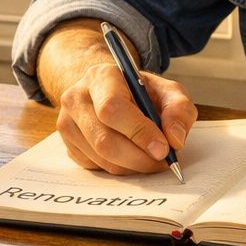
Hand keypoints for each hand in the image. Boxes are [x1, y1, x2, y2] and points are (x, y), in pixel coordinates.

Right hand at [51, 58, 197, 176]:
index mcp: (101, 76)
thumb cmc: (141, 92)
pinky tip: (132, 157)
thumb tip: (175, 139)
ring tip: (151, 159)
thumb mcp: (168, 91)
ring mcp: (67, 123)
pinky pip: (96, 168)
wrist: (112, 92)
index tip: (163, 149)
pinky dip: (120, 169)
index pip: (112, 108)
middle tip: (162, 162)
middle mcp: (76, 97)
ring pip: (101, 158)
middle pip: (104, 140)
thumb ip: (179, 109)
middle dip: (139, 158)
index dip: (139, 132)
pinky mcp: (68, 145)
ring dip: (132, 167)